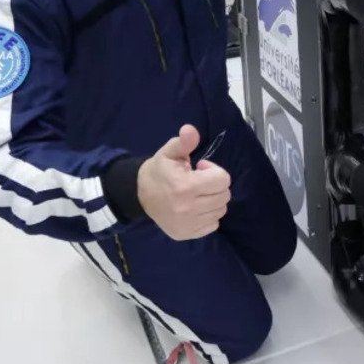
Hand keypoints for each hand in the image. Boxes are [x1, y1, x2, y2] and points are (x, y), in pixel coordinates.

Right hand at [136, 124, 231, 240]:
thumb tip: (190, 130)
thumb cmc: (159, 171)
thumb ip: (184, 142)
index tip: (201, 168)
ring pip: (220, 211)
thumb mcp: (169, 152)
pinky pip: (213, 225)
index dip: (214, 170)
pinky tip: (195, 207)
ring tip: (198, 194)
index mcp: (185, 187)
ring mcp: (188, 224)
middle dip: (215, 185)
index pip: (222, 180)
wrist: (139, 195)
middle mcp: (188, 208)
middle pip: (224, 196)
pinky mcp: (187, 234)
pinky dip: (208, 215)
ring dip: (213, 200)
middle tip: (200, 181)